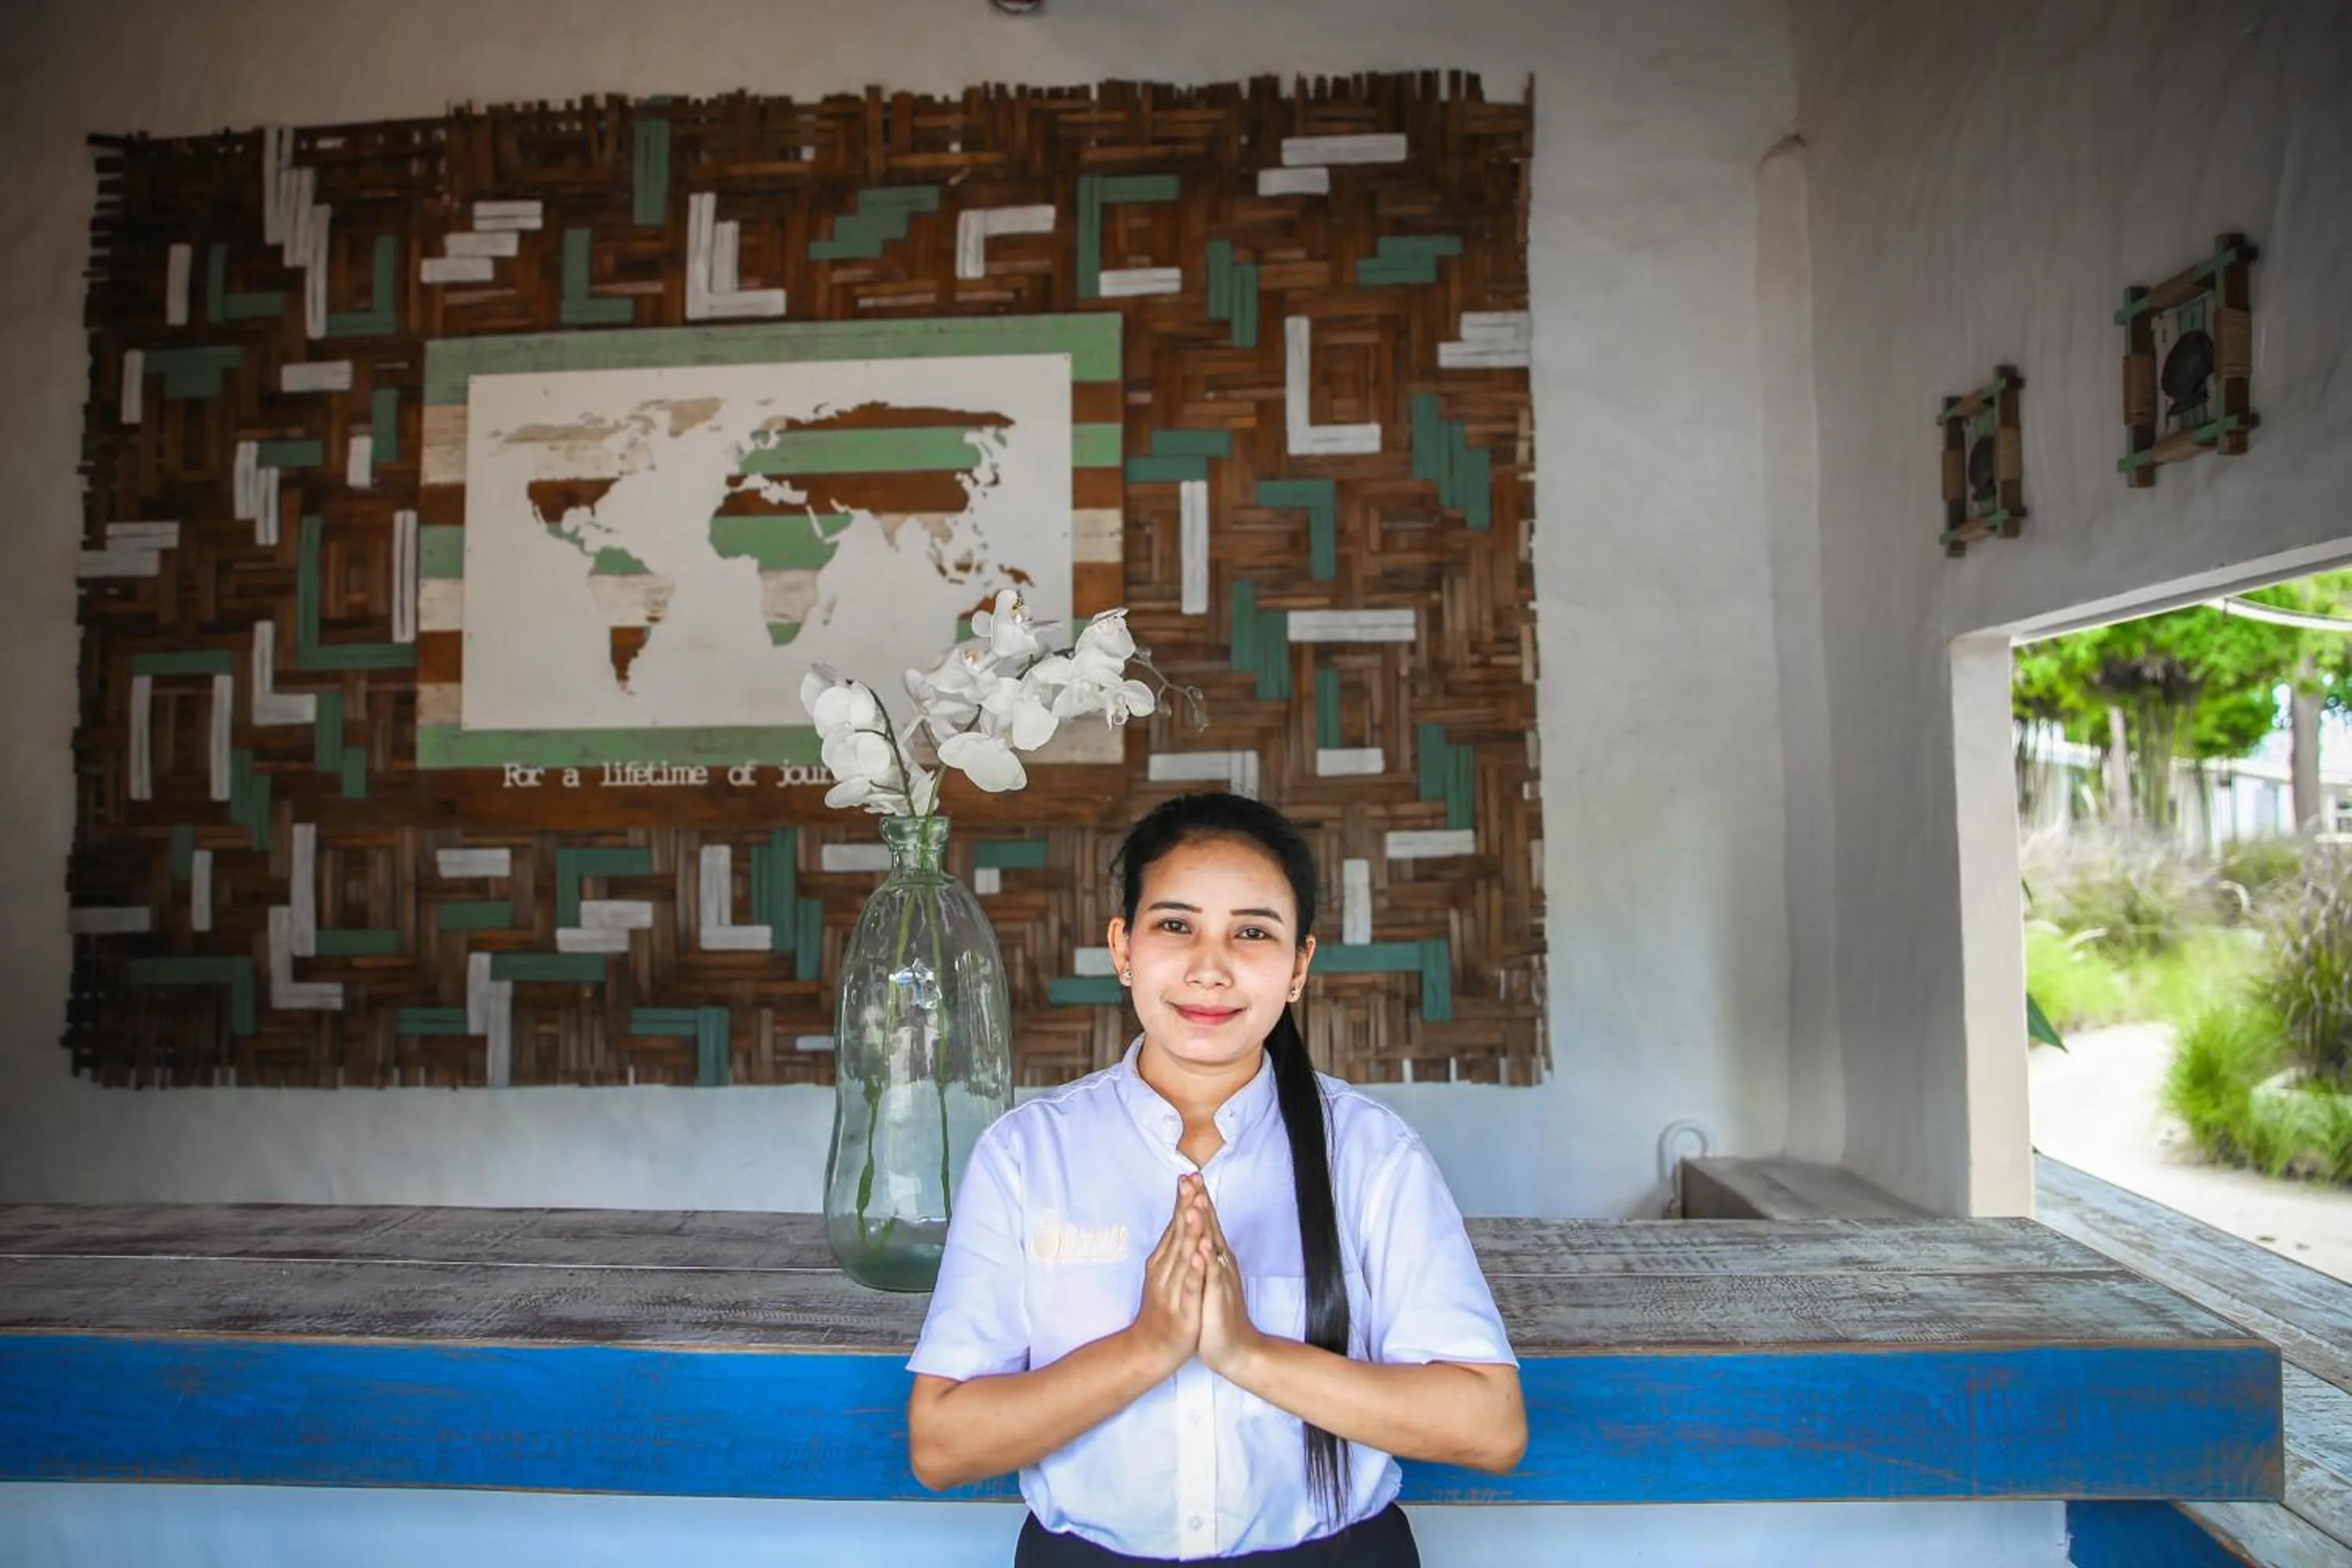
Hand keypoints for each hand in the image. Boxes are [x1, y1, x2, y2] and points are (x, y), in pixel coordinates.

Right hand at [1127, 1174, 1208, 1378]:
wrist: (1149, 1349)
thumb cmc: (1162, 1310)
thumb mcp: (1164, 1275)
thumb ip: (1171, 1249)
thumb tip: (1178, 1221)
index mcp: (1162, 1261)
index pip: (1174, 1225)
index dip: (1183, 1200)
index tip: (1189, 1175)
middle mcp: (1164, 1270)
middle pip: (1178, 1233)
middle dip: (1186, 1205)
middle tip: (1191, 1180)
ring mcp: (1172, 1288)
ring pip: (1182, 1255)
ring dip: (1189, 1230)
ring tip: (1194, 1206)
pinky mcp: (1182, 1307)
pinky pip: (1189, 1286)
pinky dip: (1194, 1269)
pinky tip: (1199, 1254)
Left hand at [1193, 1185, 1265, 1379]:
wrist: (1235, 1348)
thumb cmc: (1217, 1313)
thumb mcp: (1208, 1279)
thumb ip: (1205, 1256)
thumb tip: (1200, 1234)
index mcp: (1215, 1258)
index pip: (1205, 1223)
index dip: (1197, 1199)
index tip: (1188, 1175)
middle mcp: (1220, 1264)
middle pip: (1210, 1227)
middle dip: (1201, 1202)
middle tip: (1193, 1176)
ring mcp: (1221, 1280)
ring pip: (1212, 1247)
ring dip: (1205, 1225)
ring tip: (1197, 1201)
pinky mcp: (1219, 1299)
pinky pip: (1214, 1278)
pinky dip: (1208, 1263)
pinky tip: (1203, 1248)